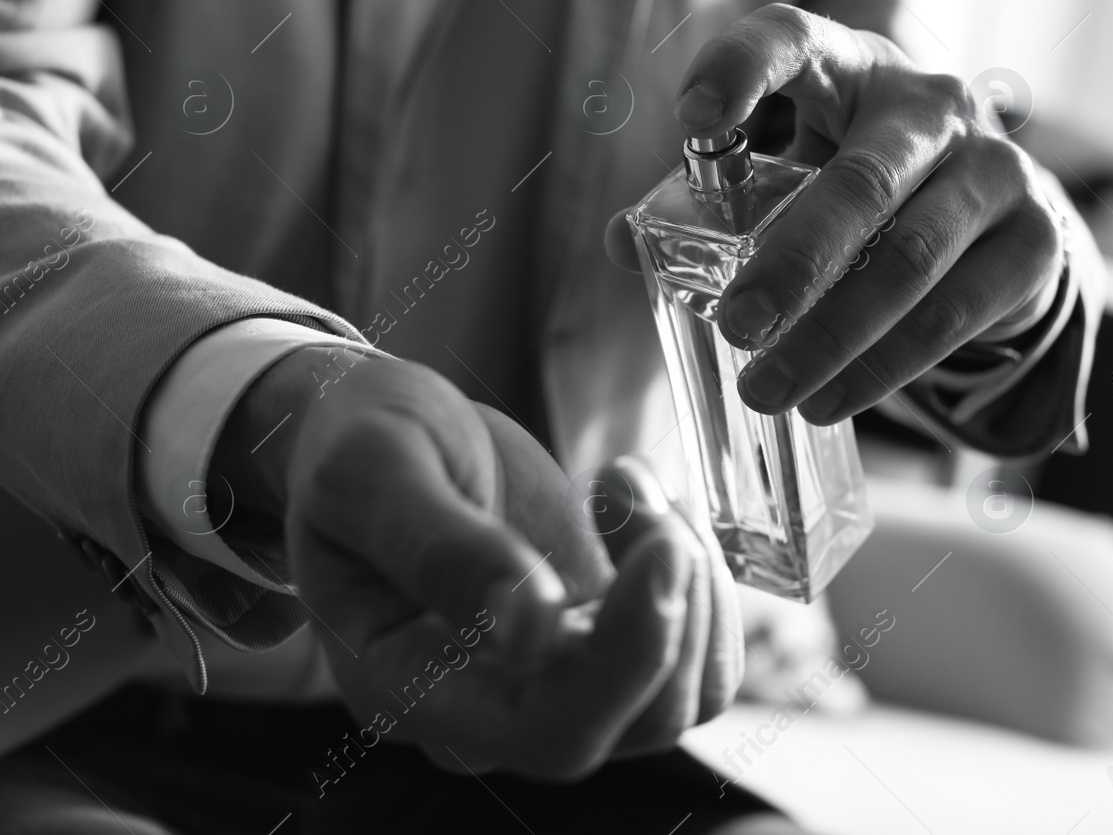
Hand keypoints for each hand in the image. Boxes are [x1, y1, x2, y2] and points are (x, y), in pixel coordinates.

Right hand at [224, 349, 739, 779]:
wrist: (374, 435)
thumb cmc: (356, 450)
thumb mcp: (374, 473)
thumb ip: (442, 549)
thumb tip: (529, 627)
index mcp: (413, 690)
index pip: (549, 730)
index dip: (628, 655)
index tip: (660, 544)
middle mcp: (491, 711)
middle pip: (638, 723)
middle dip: (674, 600)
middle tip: (630, 478)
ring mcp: (555, 683)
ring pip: (684, 694)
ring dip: (695, 581)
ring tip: (631, 479)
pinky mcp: (599, 645)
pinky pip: (694, 655)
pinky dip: (702, 580)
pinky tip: (653, 507)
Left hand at [611, 4, 1066, 423]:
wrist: (995, 208)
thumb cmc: (861, 177)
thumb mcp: (793, 168)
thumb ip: (709, 200)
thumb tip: (624, 243)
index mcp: (850, 67)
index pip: (793, 38)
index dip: (742, 70)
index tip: (691, 120)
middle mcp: (931, 106)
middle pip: (862, 182)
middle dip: (794, 262)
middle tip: (737, 326)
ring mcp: (994, 170)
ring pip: (911, 260)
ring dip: (834, 336)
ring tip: (769, 389)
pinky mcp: (1032, 240)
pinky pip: (955, 313)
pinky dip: (886, 367)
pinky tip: (831, 400)